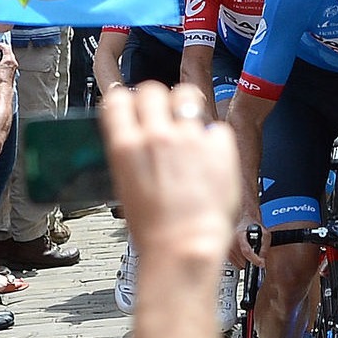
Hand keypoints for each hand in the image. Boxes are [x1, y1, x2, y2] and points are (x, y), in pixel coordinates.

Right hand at [102, 79, 235, 295]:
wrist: (184, 247)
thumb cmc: (155, 230)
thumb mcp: (126, 188)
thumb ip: (133, 156)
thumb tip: (139, 142)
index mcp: (126, 146)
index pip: (118, 99)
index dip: (126, 101)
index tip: (133, 107)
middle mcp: (156, 135)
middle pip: (152, 90)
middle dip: (157, 100)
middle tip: (164, 116)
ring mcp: (189, 138)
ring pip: (188, 96)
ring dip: (188, 106)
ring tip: (190, 123)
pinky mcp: (218, 146)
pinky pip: (217, 127)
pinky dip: (215, 138)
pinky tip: (212, 154)